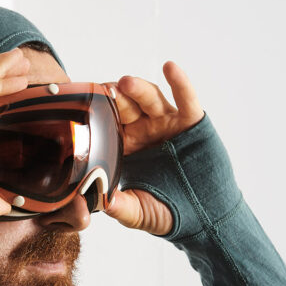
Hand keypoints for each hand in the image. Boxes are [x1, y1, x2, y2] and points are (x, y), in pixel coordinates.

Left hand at [103, 61, 204, 235]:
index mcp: (126, 146)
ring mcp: (168, 124)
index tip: (83, 104)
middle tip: (103, 91)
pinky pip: (187, 100)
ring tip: (125, 83)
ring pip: (151, 99)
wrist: (203, 217)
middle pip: (127, 106)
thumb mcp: (137, 211)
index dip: (97, 112)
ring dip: (138, 89)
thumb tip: (99, 201)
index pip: (108, 122)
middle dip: (115, 97)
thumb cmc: (168, 211)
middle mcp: (145, 130)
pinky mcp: (192, 123)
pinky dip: (180, 82)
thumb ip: (119, 206)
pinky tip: (170, 67)